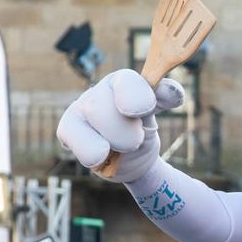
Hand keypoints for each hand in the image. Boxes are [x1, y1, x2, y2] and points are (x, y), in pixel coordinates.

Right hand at [56, 69, 185, 183]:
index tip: (145, 111)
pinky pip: (70, 135)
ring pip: (88, 117)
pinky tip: (101, 156)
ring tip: (121, 148)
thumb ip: (164, 99)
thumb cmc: (142, 131)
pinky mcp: (68, 128)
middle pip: (101, 105)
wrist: (132, 159)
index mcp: (122, 82)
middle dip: (122, 130)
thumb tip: (173, 92)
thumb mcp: (155, 116)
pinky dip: (90, 152)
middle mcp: (98, 91)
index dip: (136, 96)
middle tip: (135, 141)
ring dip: (110, 140)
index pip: (127, 82)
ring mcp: (80, 108)